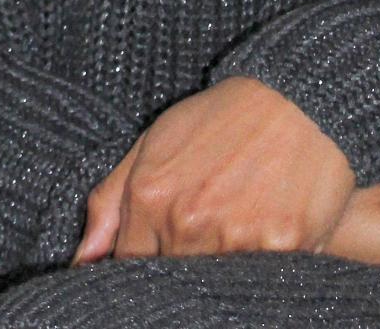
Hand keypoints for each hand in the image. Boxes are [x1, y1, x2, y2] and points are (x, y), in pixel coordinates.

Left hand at [73, 77, 356, 261]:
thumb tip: (81, 261)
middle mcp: (187, 220)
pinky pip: (258, 280)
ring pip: (211, 285)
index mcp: (150, 195)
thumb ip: (111, 201)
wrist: (297, 95)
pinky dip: (258, 267)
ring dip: (218, 269)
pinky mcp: (281, 246)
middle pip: (168, 280)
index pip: (128, 266)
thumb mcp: (155, 141)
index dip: (140, 267)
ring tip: (233, 228)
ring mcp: (233, 236)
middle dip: (178, 265)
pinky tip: (262, 236)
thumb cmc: (223, 118)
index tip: (158, 255)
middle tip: (202, 233)